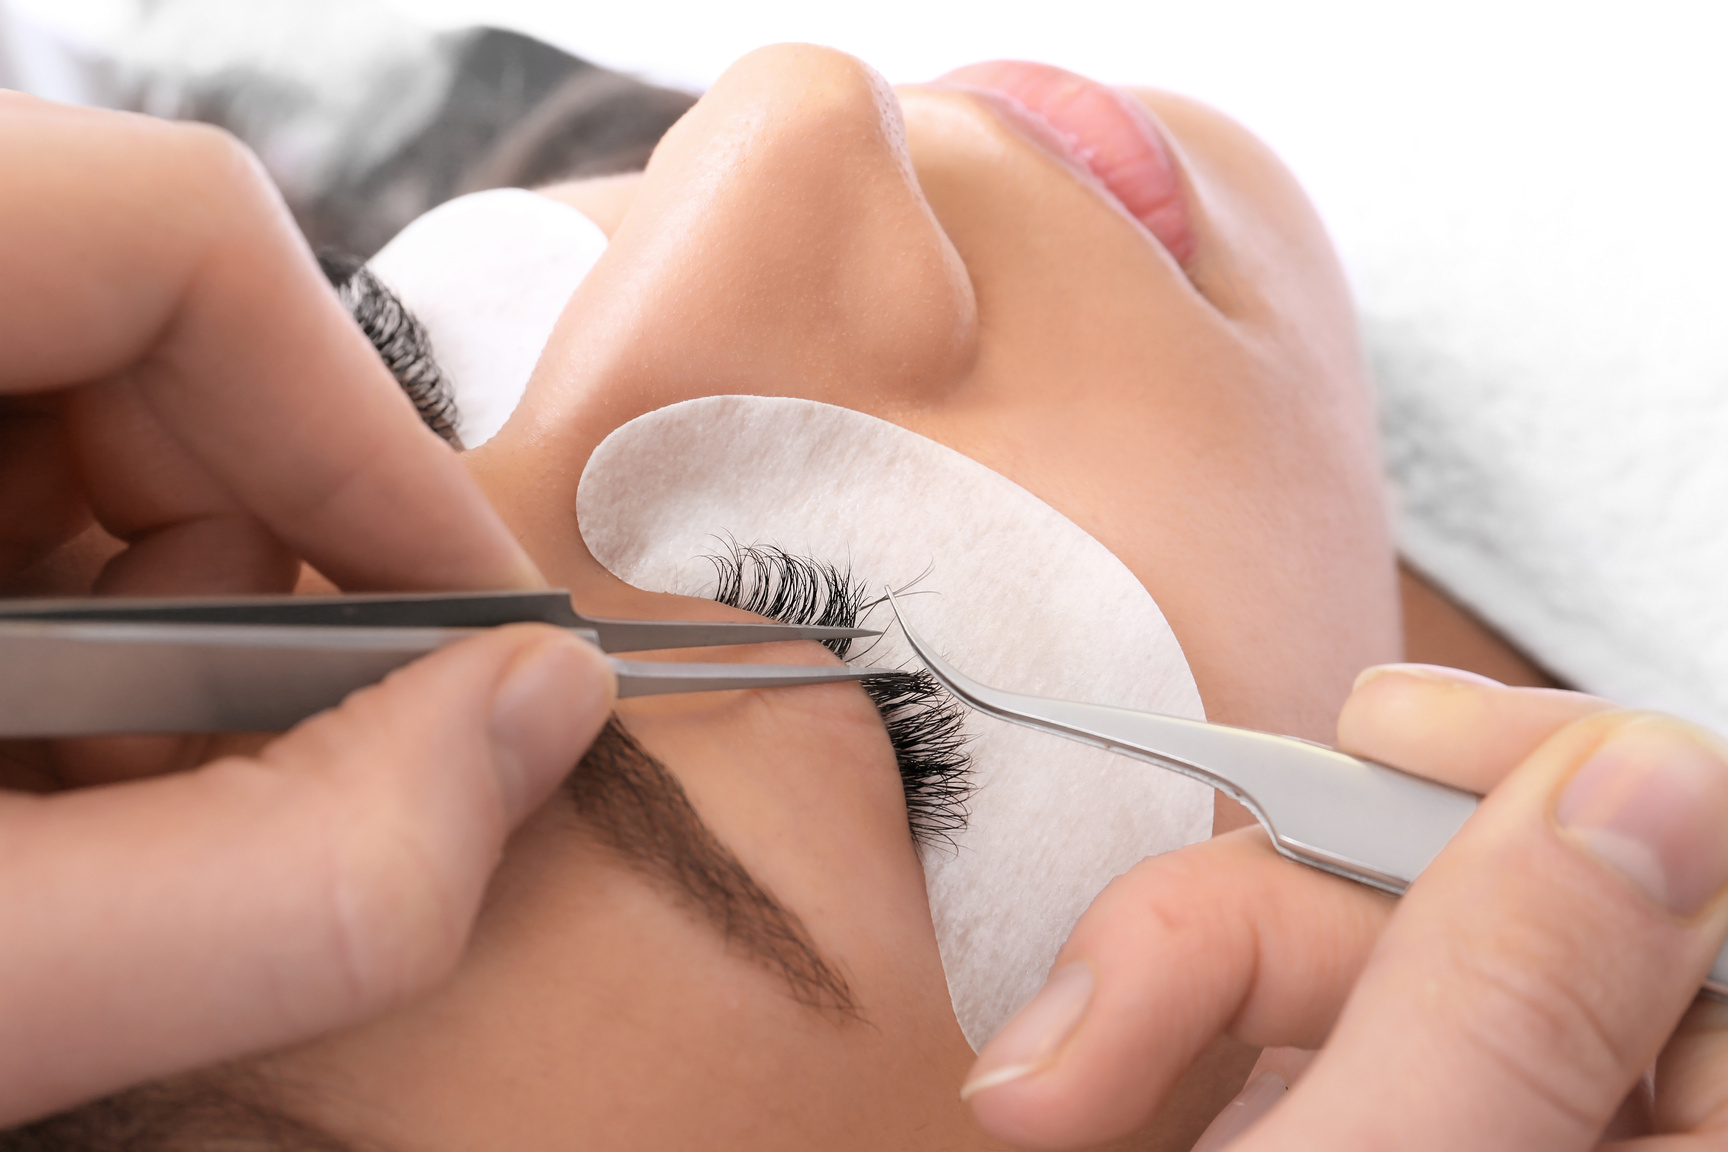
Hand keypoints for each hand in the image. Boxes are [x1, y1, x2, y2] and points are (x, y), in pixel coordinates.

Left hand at [0, 95, 614, 1122]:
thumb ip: (290, 883)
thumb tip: (544, 727)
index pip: (173, 231)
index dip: (355, 433)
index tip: (459, 625)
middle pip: (142, 323)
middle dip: (257, 559)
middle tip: (266, 753)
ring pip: (77, 401)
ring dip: (152, 615)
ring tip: (101, 793)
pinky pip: (1, 465)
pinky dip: (62, 621)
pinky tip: (30, 760)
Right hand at [959, 666, 1727, 1149]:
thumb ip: (1510, 1000)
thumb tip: (1639, 780)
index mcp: (1680, 1151)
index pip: (1696, 863)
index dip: (1537, 765)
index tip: (1378, 727)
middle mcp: (1592, 1127)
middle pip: (1468, 903)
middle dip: (1258, 918)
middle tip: (1098, 1010)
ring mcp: (1465, 1125)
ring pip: (1347, 952)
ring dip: (1165, 987)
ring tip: (1044, 1094)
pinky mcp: (1347, 1132)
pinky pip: (1272, 1021)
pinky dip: (1155, 1032)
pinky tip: (1076, 1092)